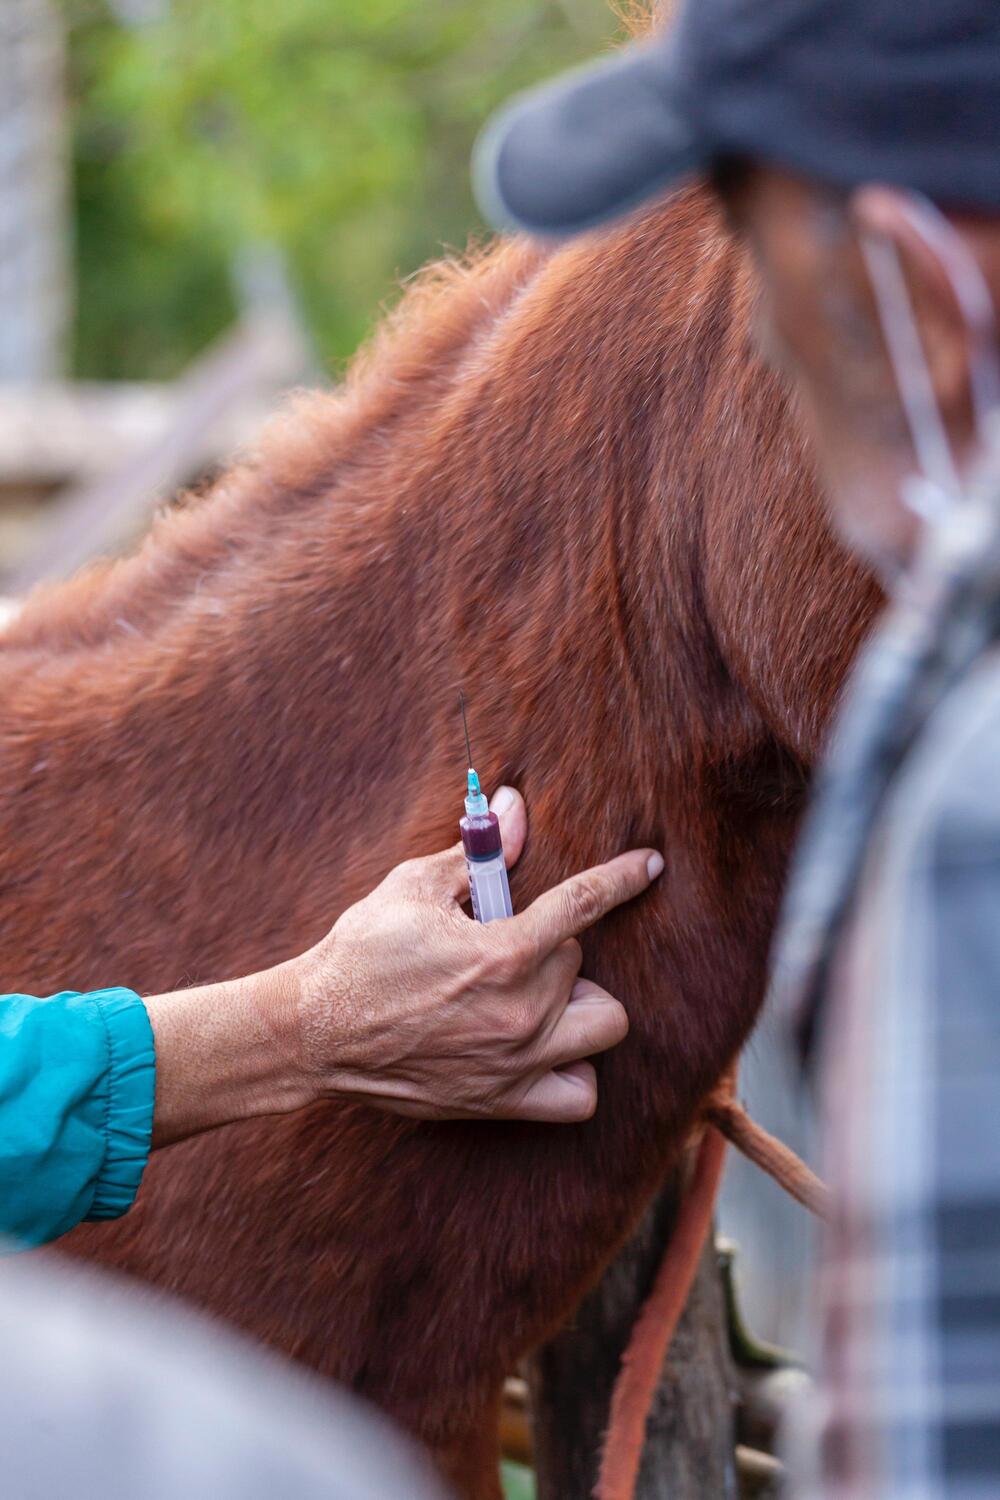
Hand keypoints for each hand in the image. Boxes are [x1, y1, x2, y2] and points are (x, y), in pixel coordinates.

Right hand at [292, 787, 662, 1122]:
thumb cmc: (361, 952)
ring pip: (602, 1024)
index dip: (621, 877)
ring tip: (536, 992)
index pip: (584, 904)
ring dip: (577, 1002)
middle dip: (549, 945)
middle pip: (580, 962)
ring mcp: (517, 1063)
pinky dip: (576, 1070)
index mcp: (503, 953)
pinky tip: (548, 1046)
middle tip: (503, 943)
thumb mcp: (415, 886)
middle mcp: (521, 1012)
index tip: (649, 865)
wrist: (315, 1033)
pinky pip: (581, 1096)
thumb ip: (477, 852)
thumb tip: (514, 807)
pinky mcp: (503, 1102)